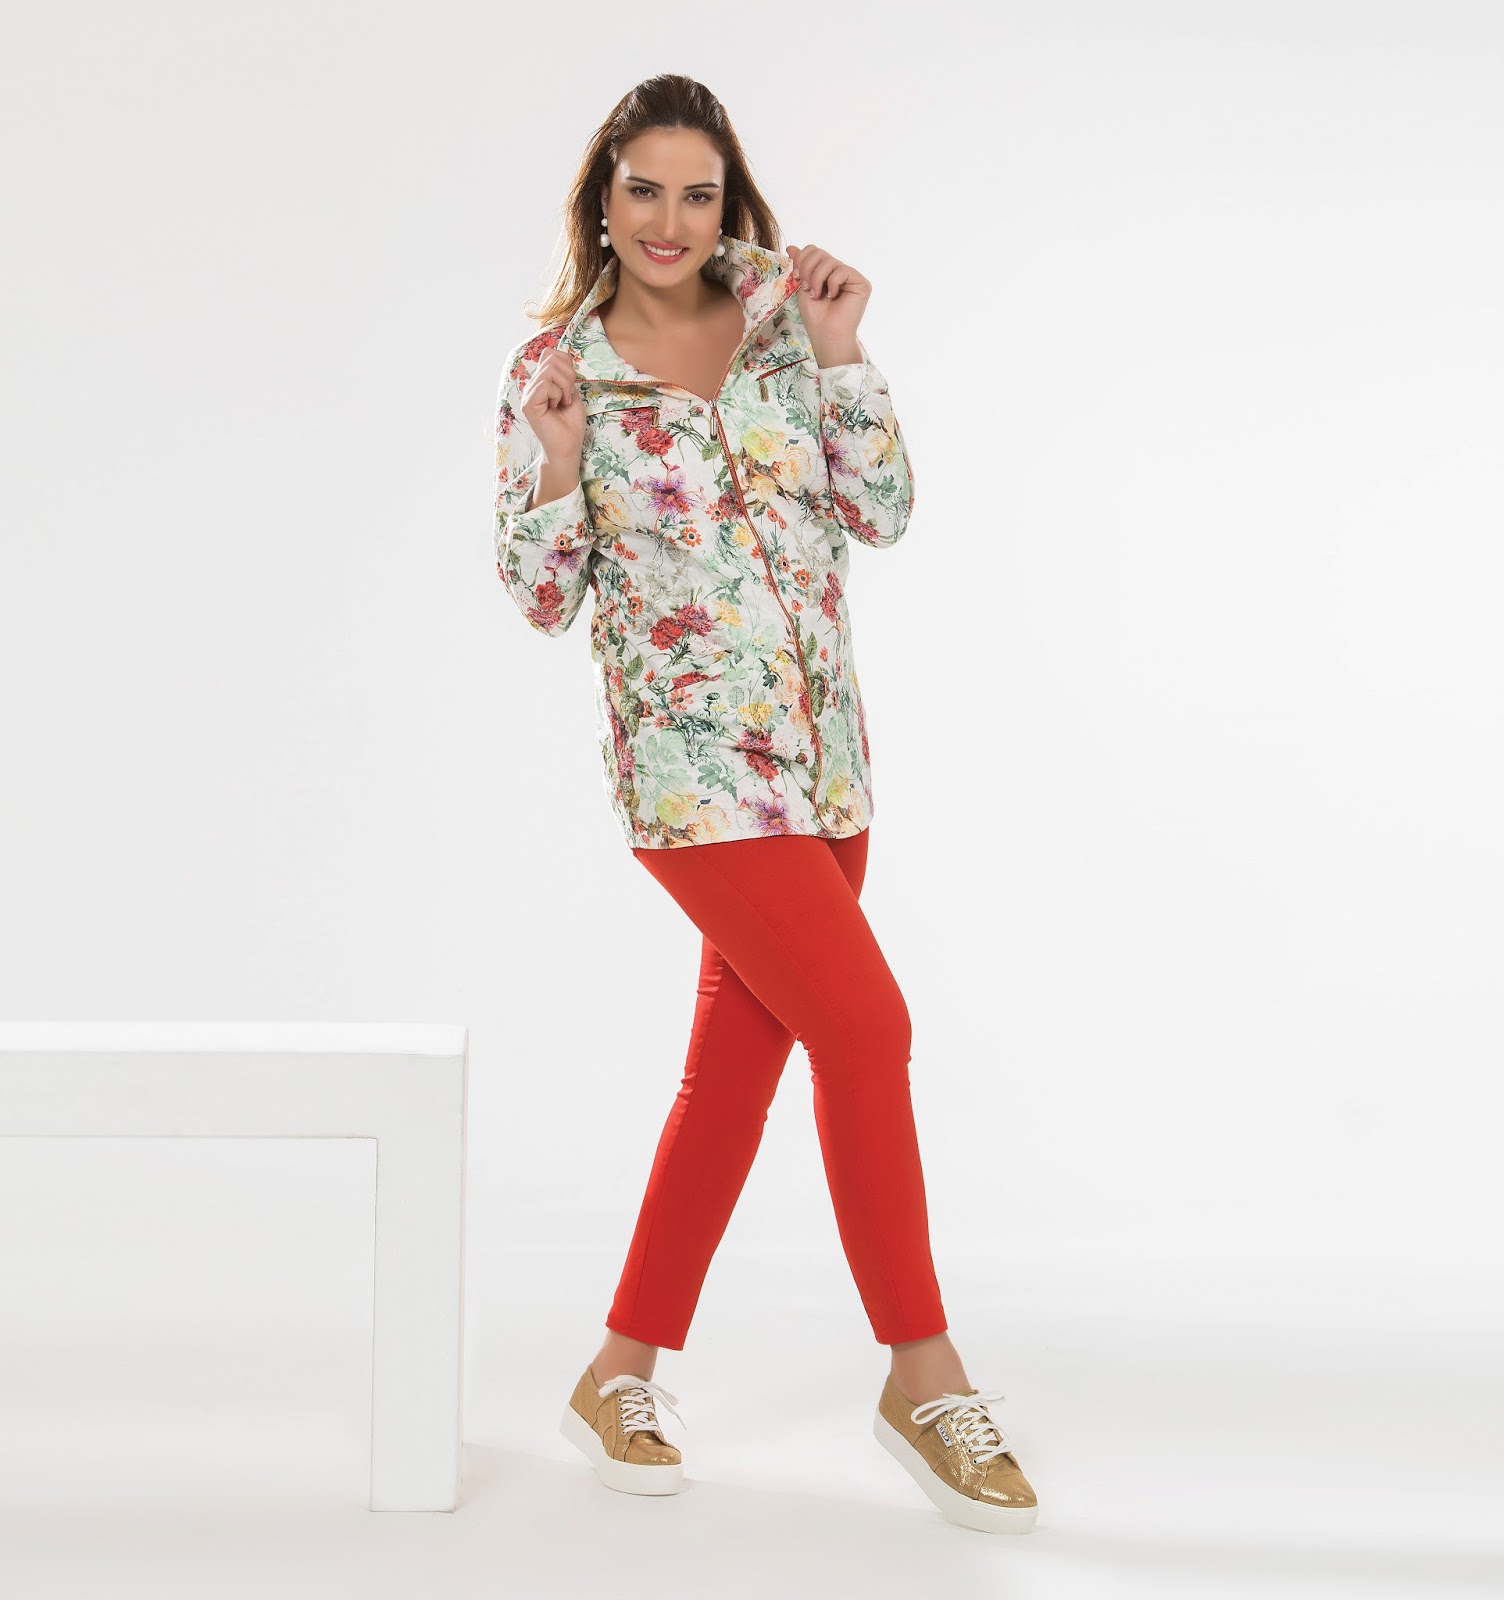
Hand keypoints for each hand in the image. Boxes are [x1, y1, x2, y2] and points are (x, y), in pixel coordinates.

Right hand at [519, 347, 585, 465]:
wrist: (568, 447)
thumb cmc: (571, 423)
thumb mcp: (572, 391)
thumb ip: (565, 374)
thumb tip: (564, 357)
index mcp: (541, 381)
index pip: (550, 353)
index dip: (566, 363)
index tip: (571, 385)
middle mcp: (532, 385)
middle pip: (551, 358)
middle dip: (568, 375)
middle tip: (568, 395)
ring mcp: (528, 394)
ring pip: (550, 370)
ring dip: (565, 386)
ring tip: (563, 402)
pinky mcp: (528, 403)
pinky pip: (546, 385)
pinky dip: (558, 395)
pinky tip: (556, 408)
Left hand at [785, 243, 868, 356]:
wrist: (826, 334)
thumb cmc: (815, 316)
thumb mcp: (802, 286)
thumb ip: (800, 266)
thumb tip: (791, 246)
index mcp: (825, 273)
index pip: (813, 251)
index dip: (802, 260)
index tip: (796, 278)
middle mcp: (838, 272)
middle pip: (820, 252)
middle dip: (807, 269)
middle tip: (806, 288)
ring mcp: (851, 277)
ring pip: (829, 261)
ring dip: (817, 278)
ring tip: (817, 295)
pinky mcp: (861, 283)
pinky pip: (842, 271)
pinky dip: (832, 283)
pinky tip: (832, 296)